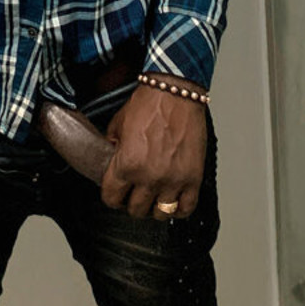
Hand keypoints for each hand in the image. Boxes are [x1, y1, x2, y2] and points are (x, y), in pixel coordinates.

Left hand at [100, 80, 207, 219]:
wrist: (176, 92)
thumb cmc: (149, 104)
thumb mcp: (118, 124)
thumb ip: (112, 146)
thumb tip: (111, 158)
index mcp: (127, 165)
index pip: (111, 198)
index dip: (111, 196)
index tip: (115, 193)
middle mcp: (149, 177)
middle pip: (135, 210)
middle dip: (131, 203)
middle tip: (133, 194)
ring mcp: (173, 180)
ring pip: (159, 214)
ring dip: (154, 208)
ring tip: (153, 198)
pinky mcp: (193, 178)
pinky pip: (186, 208)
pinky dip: (179, 209)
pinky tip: (173, 201)